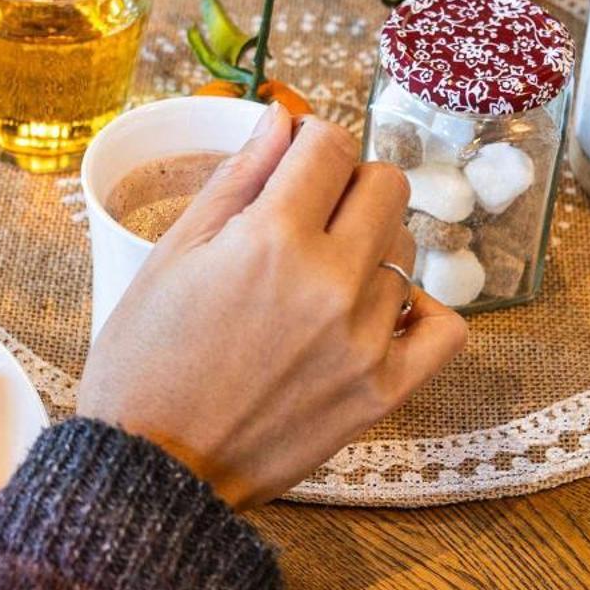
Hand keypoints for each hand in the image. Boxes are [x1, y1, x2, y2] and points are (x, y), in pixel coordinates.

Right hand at [78, 107, 466, 508]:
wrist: (153, 471)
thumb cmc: (144, 361)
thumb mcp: (172, 254)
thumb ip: (237, 179)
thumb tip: (281, 118)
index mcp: (271, 237)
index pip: (329, 144)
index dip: (309, 140)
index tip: (294, 160)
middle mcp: (330, 281)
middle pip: (386, 184)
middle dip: (347, 186)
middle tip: (307, 217)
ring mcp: (365, 339)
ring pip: (405, 253)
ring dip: (370, 251)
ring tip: (319, 281)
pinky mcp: (383, 391)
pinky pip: (445, 329)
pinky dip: (423, 312)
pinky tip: (381, 314)